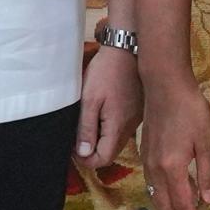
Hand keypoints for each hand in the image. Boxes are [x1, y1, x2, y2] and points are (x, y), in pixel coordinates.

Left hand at [75, 43, 140, 167]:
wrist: (127, 50)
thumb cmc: (107, 72)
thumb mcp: (90, 100)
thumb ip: (87, 128)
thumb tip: (84, 153)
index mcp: (117, 127)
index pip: (103, 159)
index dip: (86, 159)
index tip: (73, 149)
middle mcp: (129, 127)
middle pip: (111, 153)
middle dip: (92, 151)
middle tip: (76, 138)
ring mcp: (135, 119)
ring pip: (117, 142)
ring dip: (101, 140)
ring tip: (86, 124)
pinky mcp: (137, 111)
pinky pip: (122, 129)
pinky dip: (109, 129)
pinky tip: (101, 114)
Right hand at [141, 70, 209, 209]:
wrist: (164, 86)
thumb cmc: (190, 110)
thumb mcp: (206, 141)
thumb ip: (207, 172)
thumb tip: (208, 201)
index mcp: (173, 167)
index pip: (182, 203)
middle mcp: (156, 168)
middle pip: (164, 204)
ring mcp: (147, 161)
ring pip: (155, 195)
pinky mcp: (145, 153)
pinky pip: (151, 184)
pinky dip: (160, 198)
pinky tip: (168, 199)